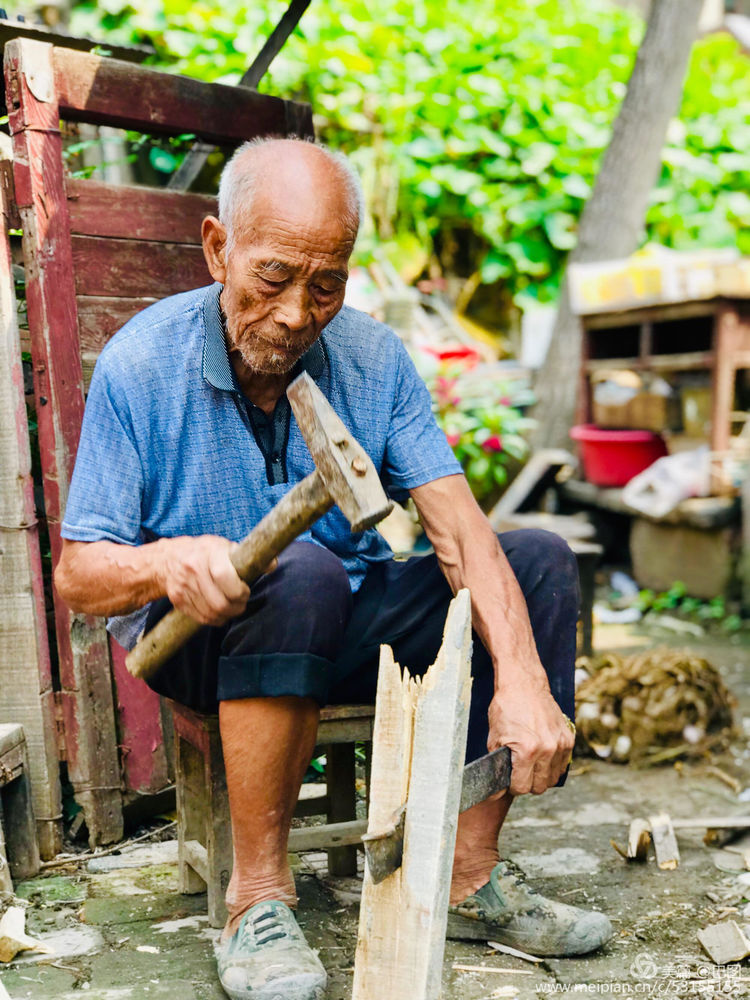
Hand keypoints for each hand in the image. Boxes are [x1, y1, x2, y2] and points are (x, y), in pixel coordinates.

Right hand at [156, 535, 251, 625]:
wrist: (169, 559)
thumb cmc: (205, 552)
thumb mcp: (225, 546)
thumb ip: (248, 556)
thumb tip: (272, 564)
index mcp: (208, 552)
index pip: (224, 576)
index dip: (239, 589)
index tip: (245, 589)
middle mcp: (193, 569)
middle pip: (219, 602)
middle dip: (236, 606)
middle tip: (241, 601)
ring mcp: (183, 586)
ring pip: (211, 613)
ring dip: (227, 615)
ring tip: (232, 607)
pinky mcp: (178, 600)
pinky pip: (201, 618)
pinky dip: (215, 619)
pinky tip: (220, 612)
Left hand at [488, 680, 573, 795]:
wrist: (524, 685)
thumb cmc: (506, 708)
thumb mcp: (494, 738)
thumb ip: (497, 766)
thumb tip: (495, 791)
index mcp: (527, 750)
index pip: (522, 787)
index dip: (512, 787)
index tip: (508, 781)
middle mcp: (547, 749)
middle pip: (539, 787)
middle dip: (526, 783)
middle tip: (517, 773)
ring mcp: (560, 744)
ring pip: (552, 779)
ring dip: (540, 777)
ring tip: (529, 765)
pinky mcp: (569, 739)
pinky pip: (562, 766)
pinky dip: (552, 766)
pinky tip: (541, 757)